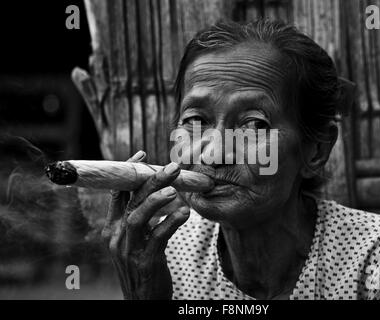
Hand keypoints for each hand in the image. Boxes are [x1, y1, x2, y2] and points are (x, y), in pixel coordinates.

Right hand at [102, 151, 189, 298]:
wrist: (141, 301)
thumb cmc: (141, 265)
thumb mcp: (133, 240)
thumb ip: (139, 218)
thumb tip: (154, 192)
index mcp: (112, 228)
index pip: (118, 193)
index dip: (128, 173)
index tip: (141, 154)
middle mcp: (116, 236)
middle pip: (132, 201)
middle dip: (150, 180)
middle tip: (172, 167)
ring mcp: (129, 250)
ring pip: (139, 217)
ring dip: (157, 200)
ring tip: (174, 190)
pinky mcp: (145, 262)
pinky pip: (158, 238)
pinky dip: (171, 223)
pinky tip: (184, 214)